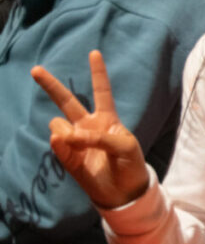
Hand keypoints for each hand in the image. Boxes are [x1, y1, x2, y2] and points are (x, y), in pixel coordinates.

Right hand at [31, 51, 148, 208]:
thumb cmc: (130, 163)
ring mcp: (76, 141)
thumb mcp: (125, 145)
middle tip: (36, 70)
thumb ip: (99, 137)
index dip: (98, 73)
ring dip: (67, 132)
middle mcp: (88, 126)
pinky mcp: (68, 157)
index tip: (94, 52)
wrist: (125, 191)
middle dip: (51, 85)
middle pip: (67, 101)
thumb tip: (66, 135)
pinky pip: (58, 145)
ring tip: (82, 145)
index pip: (102, 91)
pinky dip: (62, 146)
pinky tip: (68, 147)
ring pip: (58, 124)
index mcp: (107, 119)